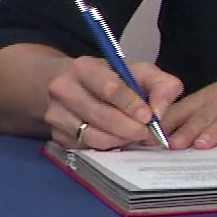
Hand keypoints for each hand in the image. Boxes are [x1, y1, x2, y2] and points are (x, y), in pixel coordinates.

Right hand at [44, 55, 182, 150]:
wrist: (75, 86)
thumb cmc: (113, 78)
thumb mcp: (141, 72)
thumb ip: (161, 86)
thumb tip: (159, 112)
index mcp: (84, 68)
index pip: (110, 88)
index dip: (132, 105)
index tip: (149, 117)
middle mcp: (63, 90)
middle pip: (101, 116)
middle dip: (130, 128)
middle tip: (147, 133)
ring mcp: (55, 114)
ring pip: (93, 137)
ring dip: (120, 140)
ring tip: (134, 135)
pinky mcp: (56, 136)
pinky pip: (86, 149)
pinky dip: (106, 148)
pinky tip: (117, 139)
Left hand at [163, 60, 216, 148]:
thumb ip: (193, 112)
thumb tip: (161, 134)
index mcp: (210, 97)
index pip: (184, 109)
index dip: (168, 124)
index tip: (152, 139)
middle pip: (205, 115)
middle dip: (188, 130)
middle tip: (174, 146)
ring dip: (215, 131)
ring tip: (202, 144)